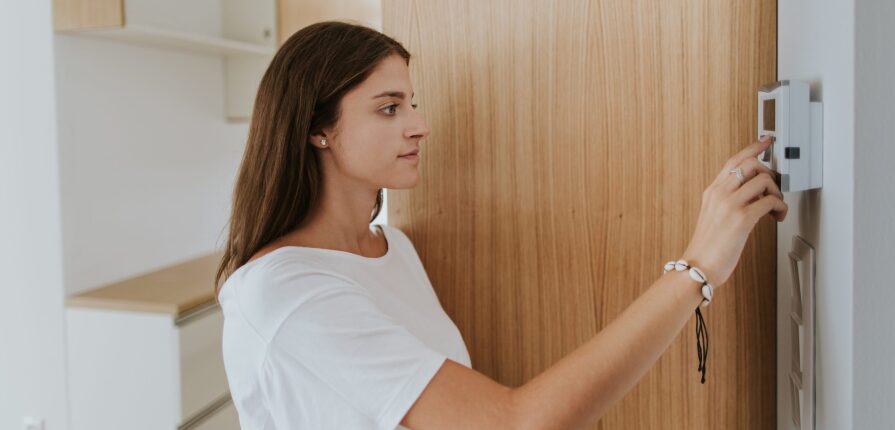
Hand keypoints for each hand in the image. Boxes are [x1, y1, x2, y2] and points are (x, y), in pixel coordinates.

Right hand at [681, 136, 787, 286]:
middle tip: (773, 189)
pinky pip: (770, 201)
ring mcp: (730, 205)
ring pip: (764, 180)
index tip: (766, 142)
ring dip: (777, 191)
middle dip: (769, 174)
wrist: (698, 267)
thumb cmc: (707, 248)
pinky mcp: (742, 219)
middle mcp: (720, 194)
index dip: (753, 148)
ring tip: (776, 206)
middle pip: (751, 164)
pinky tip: (778, 216)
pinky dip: (780, 206)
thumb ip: (729, 202)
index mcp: (712, 192)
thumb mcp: (713, 217)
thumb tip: (753, 194)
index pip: (733, 161)